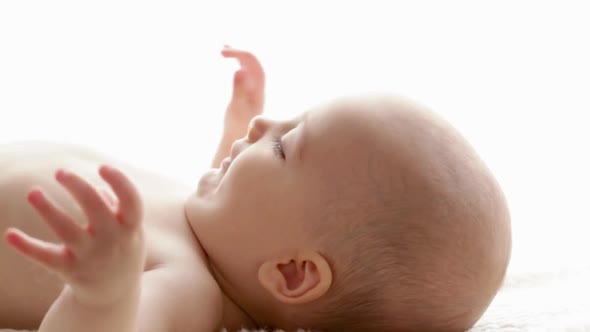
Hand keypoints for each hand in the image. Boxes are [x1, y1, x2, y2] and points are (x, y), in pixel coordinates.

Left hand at [3, 165, 144, 307]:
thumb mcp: (129, 230)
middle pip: (95, 207)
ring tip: (33, 192)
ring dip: (48, 209)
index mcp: (131, 228)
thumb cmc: (122, 250)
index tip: (102, 167)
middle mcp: (112, 241)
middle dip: (77, 185)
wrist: (114, 296)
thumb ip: (116, 206)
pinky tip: (10, 234)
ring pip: (66, 229)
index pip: (131, 201)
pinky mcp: (70, 270)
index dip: (119, 181)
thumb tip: (94, 186)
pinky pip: (46, 257)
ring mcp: (91, 256)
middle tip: (60, 172)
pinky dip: (27, 246)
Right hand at [221, 45, 264, 135]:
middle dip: (240, 52)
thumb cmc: (236, 130)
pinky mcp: (248, 95)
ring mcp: (254, 92)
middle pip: (253, 63)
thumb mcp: (235, 109)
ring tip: (226, 47)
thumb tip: (240, 70)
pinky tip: (232, 63)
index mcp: (257, 90)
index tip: (223, 52)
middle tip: (223, 47)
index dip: (241, 54)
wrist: (242, 145)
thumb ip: (239, 90)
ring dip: (240, 56)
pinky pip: (247, 75)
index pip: (254, 64)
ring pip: (250, 68)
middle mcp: (258, 89)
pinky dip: (239, 65)